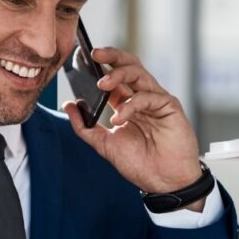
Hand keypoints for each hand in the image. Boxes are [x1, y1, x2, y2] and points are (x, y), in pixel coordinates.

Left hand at [62, 47, 204, 209]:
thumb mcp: (105, 145)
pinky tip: (119, 117)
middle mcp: (142, 97)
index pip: (113, 76)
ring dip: (118, 74)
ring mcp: (157, 100)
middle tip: (94, 54)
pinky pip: (149, 96)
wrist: (164, 183)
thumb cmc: (141, 164)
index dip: (99, 66)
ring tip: (101, 84)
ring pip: (139, 73)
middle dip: (111, 56)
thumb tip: (68, 105)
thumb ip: (85, 127)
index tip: (80, 57)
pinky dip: (131, 104)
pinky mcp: (170, 106)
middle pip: (129, 65)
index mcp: (127, 103)